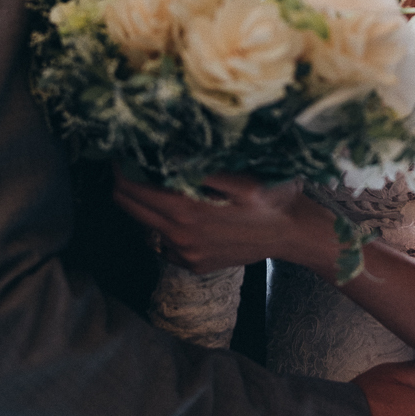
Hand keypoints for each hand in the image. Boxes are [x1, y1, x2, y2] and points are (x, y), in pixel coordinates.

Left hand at [112, 172, 335, 273]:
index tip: (121, 150)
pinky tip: (181, 209)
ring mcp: (185, 254)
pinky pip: (164, 242)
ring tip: (156, 181)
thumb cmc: (271, 198)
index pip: (131, 189)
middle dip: (125, 182)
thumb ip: (202, 170)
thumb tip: (168, 158)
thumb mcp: (242, 178)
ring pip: (145, 224)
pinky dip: (164, 224)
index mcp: (187, 211)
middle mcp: (179, 237)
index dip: (121, 167)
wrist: (293, 234)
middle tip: (133, 161)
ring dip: (145, 203)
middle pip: (128, 207)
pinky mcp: (193, 265)